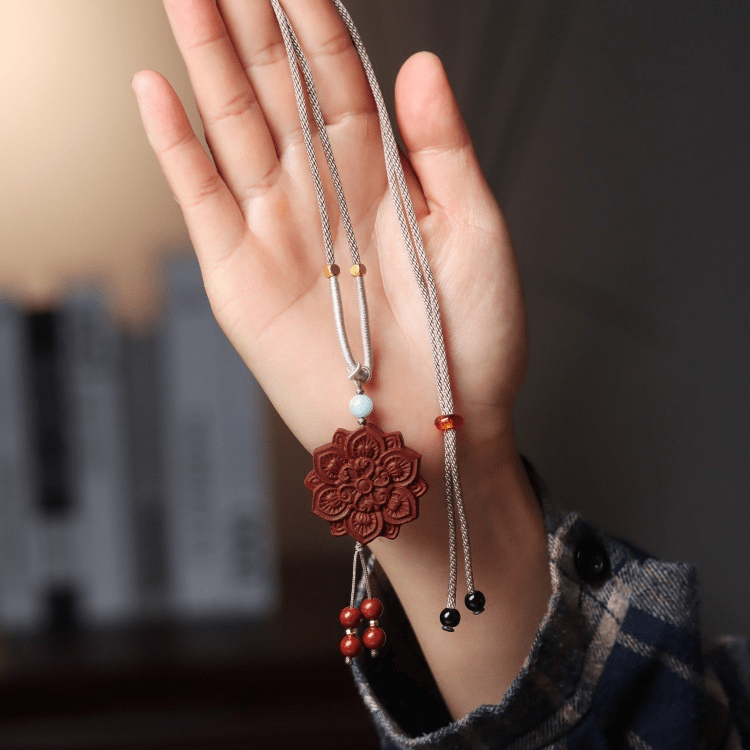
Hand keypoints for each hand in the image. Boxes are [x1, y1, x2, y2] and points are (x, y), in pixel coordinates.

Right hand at [133, 0, 548, 718]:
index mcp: (382, 180)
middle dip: (249, 22)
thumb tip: (420, 64)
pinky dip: (175, 146)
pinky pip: (200, 198)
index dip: (315, 20)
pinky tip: (155, 87)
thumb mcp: (476, 238)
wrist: (433, 432)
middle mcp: (323, 195)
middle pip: (275, 90)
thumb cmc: (471, 345)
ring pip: (232, 127)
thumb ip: (444, 151)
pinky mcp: (240, 277)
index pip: (339, 79)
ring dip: (205, 59)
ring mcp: (277, 232)